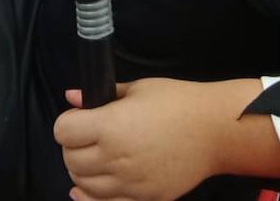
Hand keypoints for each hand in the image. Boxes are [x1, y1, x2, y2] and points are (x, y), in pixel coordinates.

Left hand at [54, 80, 229, 200]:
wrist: (216, 130)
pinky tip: (90, 188)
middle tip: (86, 137)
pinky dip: (92, 198)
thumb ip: (102, 95)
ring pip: (84, 185)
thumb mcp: (139, 89)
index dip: (68, 123)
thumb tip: (71, 97)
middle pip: (70, 159)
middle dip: (72, 147)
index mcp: (111, 126)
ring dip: (82, 171)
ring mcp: (130, 183)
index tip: (78, 119)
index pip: (63, 131)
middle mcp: (116, 157)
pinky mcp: (145, 198)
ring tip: (95, 158)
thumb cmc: (179, 103)